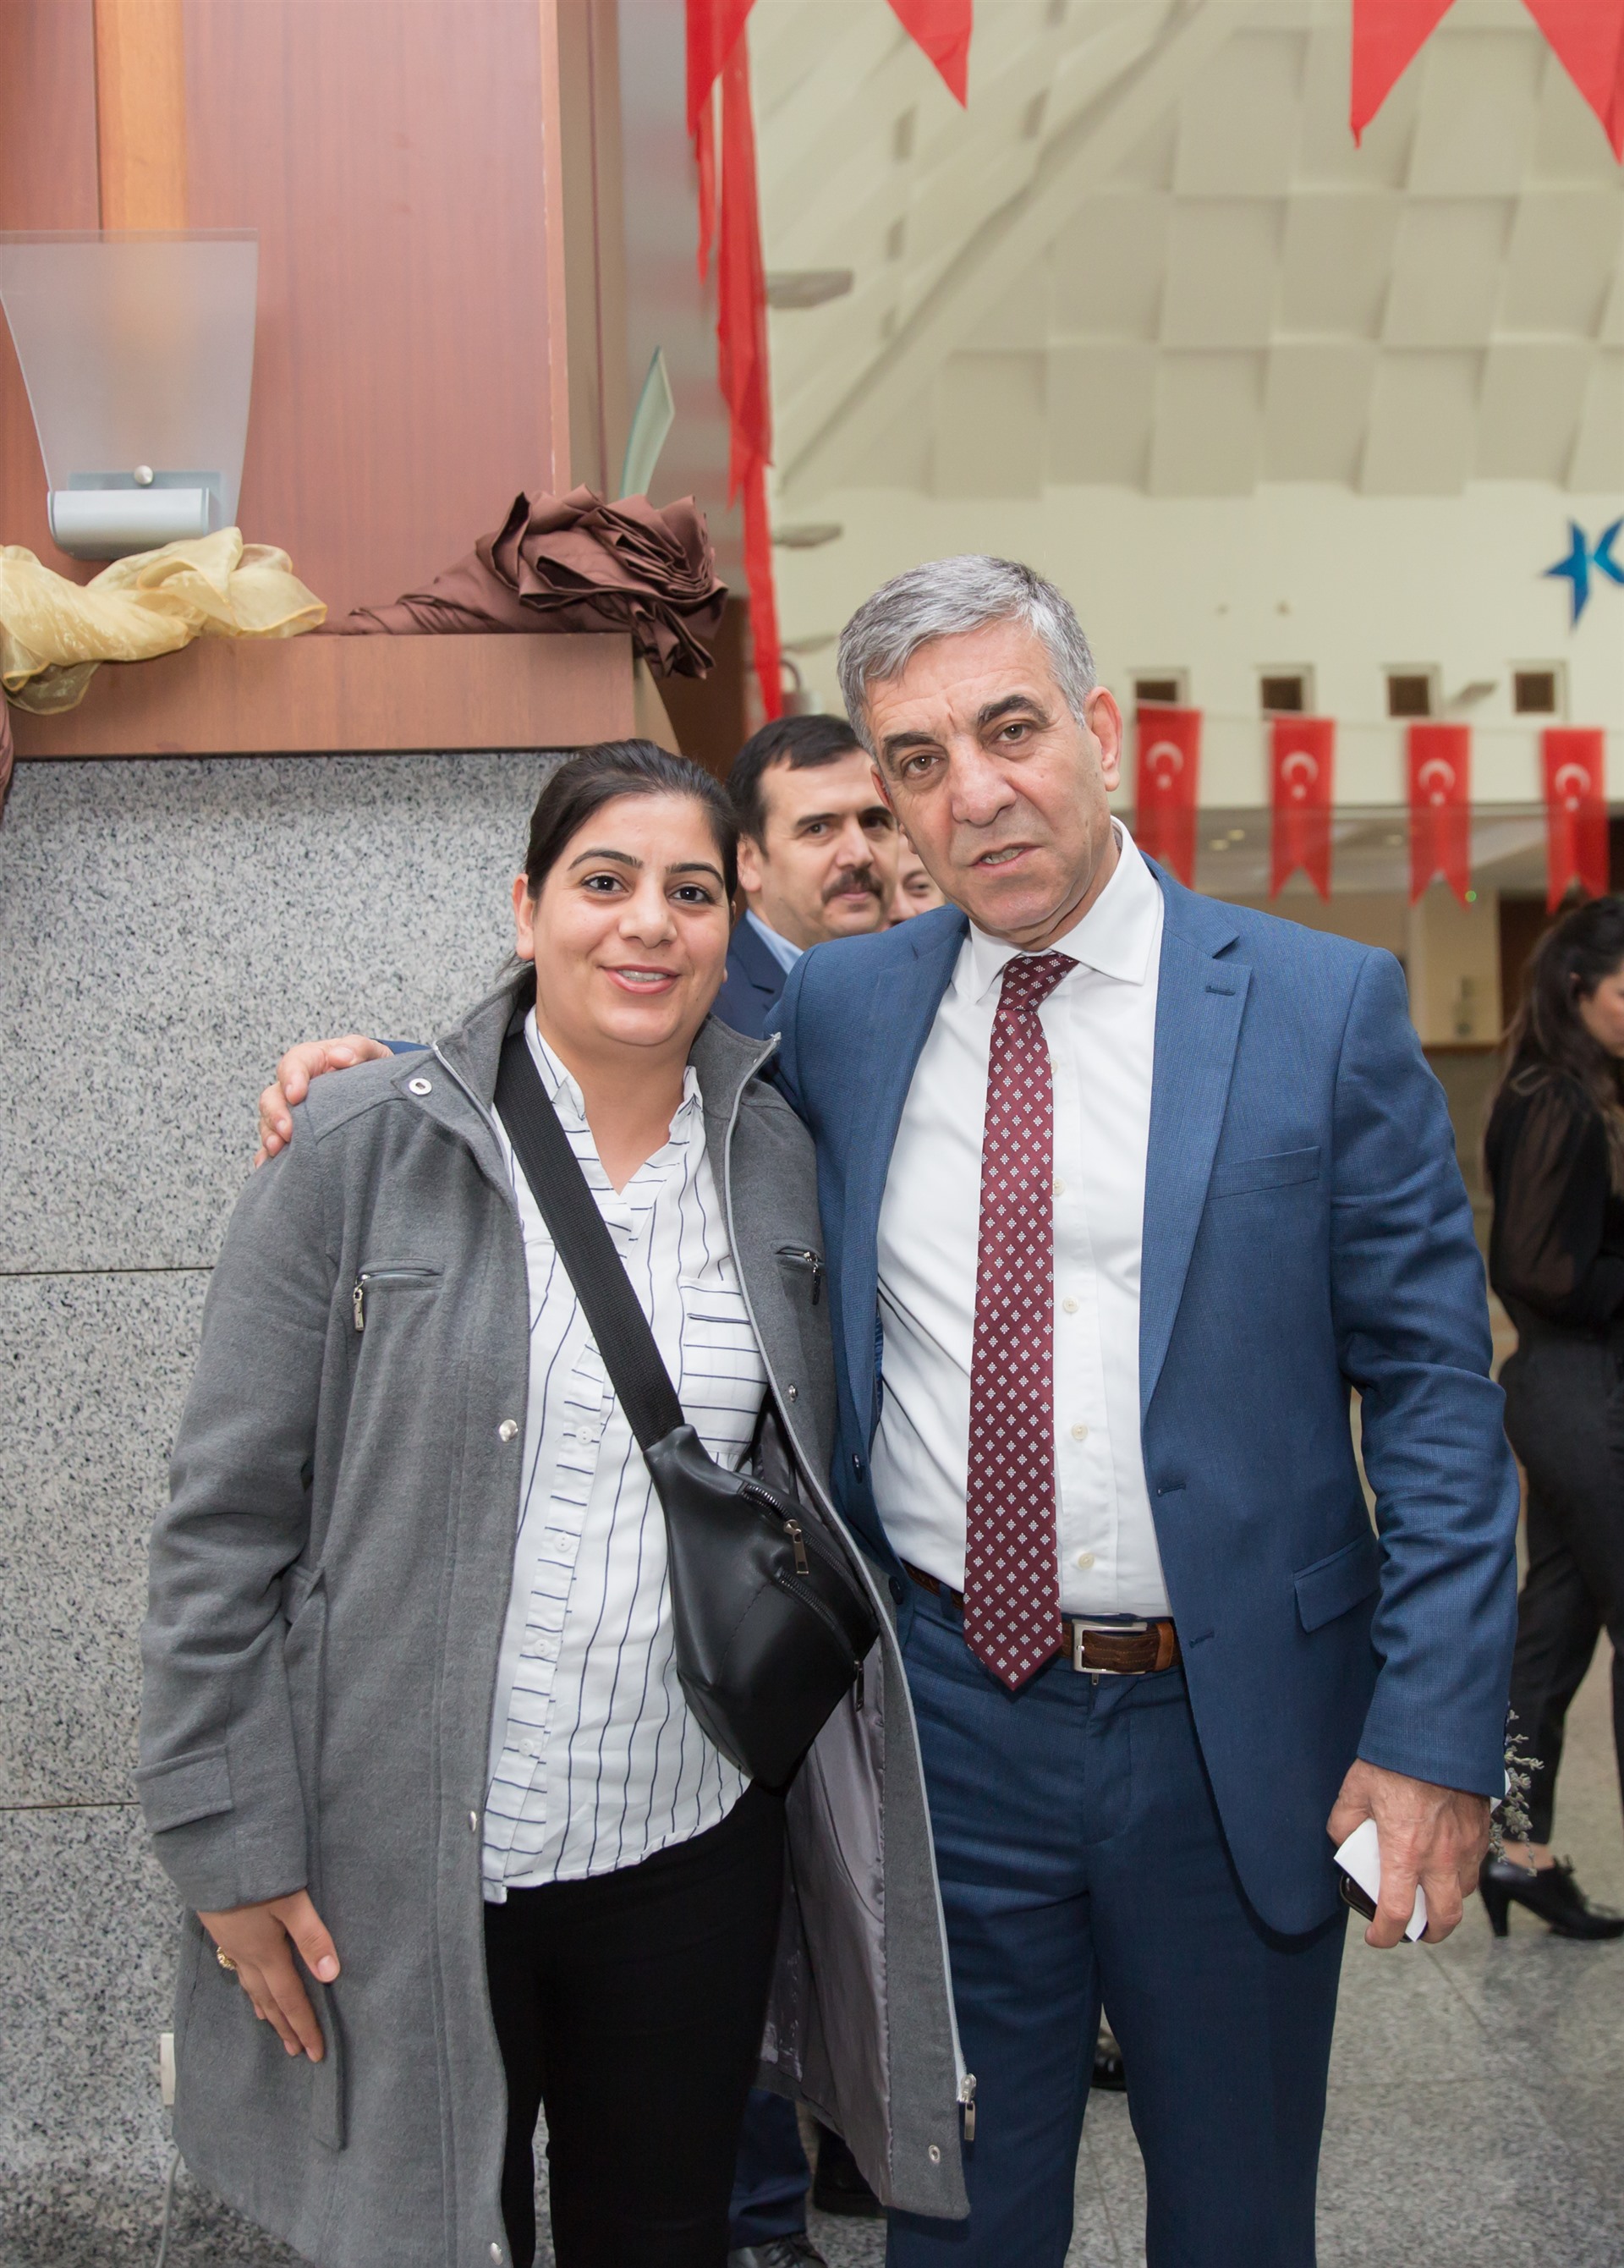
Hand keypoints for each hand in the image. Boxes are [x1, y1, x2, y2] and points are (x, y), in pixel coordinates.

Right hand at [199, 1888, 339, 2058]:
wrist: (208, 1854)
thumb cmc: (253, 1875)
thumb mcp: (291, 1901)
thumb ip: (312, 1936)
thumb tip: (332, 1975)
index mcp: (266, 1953)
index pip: (290, 1998)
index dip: (305, 2025)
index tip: (316, 2052)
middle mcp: (247, 1956)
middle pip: (270, 2000)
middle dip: (286, 2027)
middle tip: (298, 2051)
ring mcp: (233, 1945)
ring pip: (252, 1988)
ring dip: (267, 2011)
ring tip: (274, 2028)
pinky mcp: (223, 1931)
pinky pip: (240, 1972)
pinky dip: (250, 1989)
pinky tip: (251, 1987)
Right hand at [255, 1036, 388, 1163]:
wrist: (377, 1090)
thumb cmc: (369, 1067)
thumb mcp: (370, 1052)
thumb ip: (358, 1049)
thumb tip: (340, 1056)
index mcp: (311, 1061)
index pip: (293, 1064)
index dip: (291, 1078)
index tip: (296, 1095)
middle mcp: (295, 1087)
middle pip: (273, 1097)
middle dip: (276, 1114)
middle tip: (287, 1132)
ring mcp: (291, 1112)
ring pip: (269, 1122)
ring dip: (270, 1136)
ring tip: (278, 1150)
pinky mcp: (293, 1135)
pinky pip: (274, 1146)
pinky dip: (267, 1158)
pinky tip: (266, 1168)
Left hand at [1328, 1759, 1489, 1946]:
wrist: (1438, 1732)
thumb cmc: (1394, 1761)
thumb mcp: (1354, 1790)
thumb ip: (1345, 1823)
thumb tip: (1346, 1842)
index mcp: (1405, 1852)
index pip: (1397, 1912)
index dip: (1385, 1934)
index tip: (1376, 1937)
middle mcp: (1441, 1858)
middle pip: (1445, 1918)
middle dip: (1429, 1933)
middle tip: (1414, 1930)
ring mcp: (1466, 1846)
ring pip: (1464, 1894)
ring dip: (1447, 1902)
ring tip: (1430, 1895)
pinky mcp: (1482, 1832)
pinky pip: (1475, 1867)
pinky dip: (1461, 1875)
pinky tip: (1447, 1863)